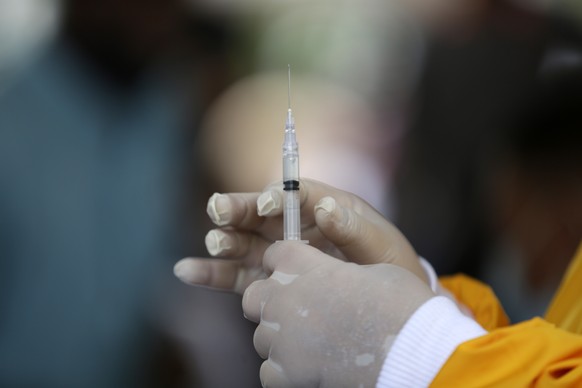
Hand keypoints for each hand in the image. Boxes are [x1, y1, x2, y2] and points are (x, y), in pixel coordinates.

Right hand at [174, 178, 426, 293]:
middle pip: (257, 213)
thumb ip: (354, 228)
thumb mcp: (381, 247)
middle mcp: (293, 226)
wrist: (384, 304)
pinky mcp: (264, 279)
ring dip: (223, 241)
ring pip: (241, 242)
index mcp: (321, 207)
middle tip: (220, 210)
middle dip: (237, 209)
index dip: (276, 196)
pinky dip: (209, 273)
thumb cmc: (388, 266)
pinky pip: (234, 275)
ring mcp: (275, 253)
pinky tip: (186, 270)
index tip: (265, 204)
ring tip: (216, 245)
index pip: (294, 195)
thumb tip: (325, 205)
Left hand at [243, 241, 433, 387]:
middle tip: (299, 312)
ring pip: (262, 336)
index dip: (286, 263)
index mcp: (304, 264)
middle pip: (255, 296)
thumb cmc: (402, 306)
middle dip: (271, 302)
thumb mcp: (374, 270)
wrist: (414, 352)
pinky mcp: (287, 373)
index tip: (297, 273)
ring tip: (314, 344)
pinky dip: (286, 372)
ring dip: (282, 338)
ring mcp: (282, 337)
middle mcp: (284, 296)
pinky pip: (269, 371)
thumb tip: (335, 279)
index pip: (275, 255)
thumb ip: (339, 270)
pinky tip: (312, 368)